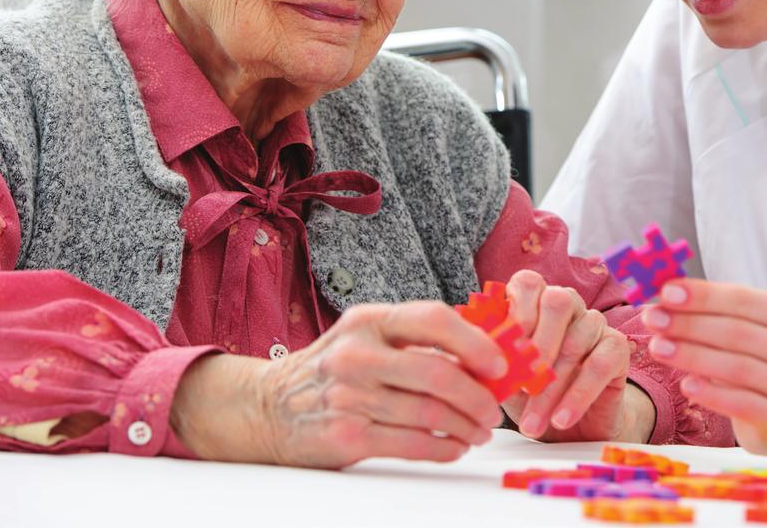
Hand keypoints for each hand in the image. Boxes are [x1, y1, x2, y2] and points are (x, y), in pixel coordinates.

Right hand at [171, 300, 506, 467]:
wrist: (268, 406)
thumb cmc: (332, 368)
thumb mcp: (365, 335)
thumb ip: (413, 338)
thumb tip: (482, 350)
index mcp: (369, 319)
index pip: (433, 319)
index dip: (474, 341)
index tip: (498, 361)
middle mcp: (358, 353)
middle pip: (437, 372)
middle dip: (477, 394)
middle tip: (494, 408)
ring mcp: (350, 395)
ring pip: (429, 412)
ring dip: (466, 426)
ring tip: (479, 430)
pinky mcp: (346, 436)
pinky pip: (411, 444)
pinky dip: (443, 447)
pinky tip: (454, 446)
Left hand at [500, 269, 643, 441]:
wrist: (572, 423)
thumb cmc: (531, 391)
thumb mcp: (505, 375)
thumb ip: (491, 358)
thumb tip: (469, 356)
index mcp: (535, 298)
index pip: (528, 283)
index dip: (517, 312)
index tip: (505, 351)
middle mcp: (567, 302)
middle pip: (557, 303)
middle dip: (538, 346)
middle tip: (522, 386)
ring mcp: (594, 322)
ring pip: (576, 342)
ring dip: (551, 388)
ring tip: (532, 424)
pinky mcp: (616, 347)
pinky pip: (600, 365)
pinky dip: (578, 395)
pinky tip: (561, 419)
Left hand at [640, 278, 766, 453]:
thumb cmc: (757, 357)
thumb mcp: (742, 326)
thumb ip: (712, 309)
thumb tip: (666, 293)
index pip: (745, 299)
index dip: (703, 295)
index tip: (665, 292)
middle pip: (739, 332)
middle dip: (689, 324)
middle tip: (652, 319)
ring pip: (739, 368)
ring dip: (692, 356)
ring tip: (657, 348)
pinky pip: (743, 404)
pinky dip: (711, 394)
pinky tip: (685, 385)